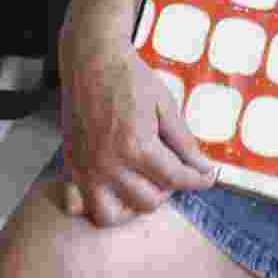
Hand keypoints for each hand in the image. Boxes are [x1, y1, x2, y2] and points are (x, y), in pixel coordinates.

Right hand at [57, 19, 216, 227]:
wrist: (93, 61)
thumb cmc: (131, 78)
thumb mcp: (165, 104)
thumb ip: (183, 140)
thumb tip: (203, 166)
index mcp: (137, 146)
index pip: (175, 178)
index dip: (197, 180)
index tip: (208, 178)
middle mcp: (109, 165)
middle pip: (147, 201)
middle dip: (168, 189)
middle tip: (174, 170)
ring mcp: (86, 170)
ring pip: (110, 215)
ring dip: (131, 206)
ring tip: (144, 184)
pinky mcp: (69, 167)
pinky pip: (75, 206)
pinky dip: (92, 205)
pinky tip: (110, 190)